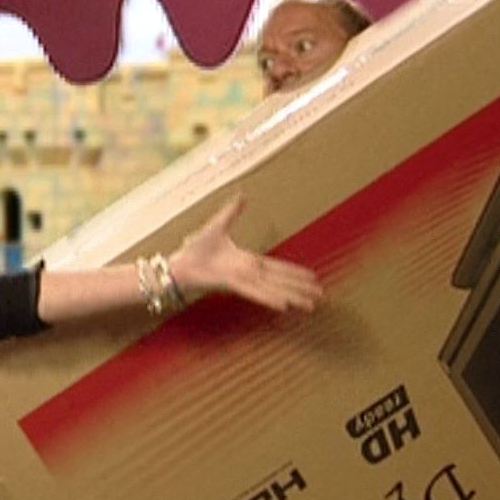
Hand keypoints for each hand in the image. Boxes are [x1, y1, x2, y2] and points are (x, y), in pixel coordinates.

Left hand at [168, 196, 322, 314]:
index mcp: (249, 261)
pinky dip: (269, 298)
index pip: (278, 268)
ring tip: (311, 306)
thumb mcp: (218, 225)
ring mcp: (242, 279)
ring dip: (293, 297)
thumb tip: (243, 194)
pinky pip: (255, 292)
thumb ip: (232, 211)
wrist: (178, 262)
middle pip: (282, 282)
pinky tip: (284, 306)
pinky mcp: (231, 284)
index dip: (296, 273)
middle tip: (321, 297)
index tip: (313, 278)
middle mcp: (249, 273)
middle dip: (302, 289)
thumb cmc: (195, 249)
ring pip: (274, 290)